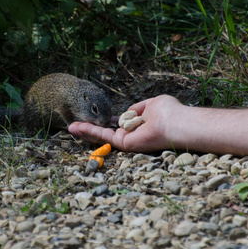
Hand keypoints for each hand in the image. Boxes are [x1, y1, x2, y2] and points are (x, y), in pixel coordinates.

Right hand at [68, 95, 183, 151]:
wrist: (176, 122)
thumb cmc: (170, 112)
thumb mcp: (152, 104)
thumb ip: (138, 108)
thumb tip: (128, 111)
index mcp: (139, 126)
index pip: (119, 125)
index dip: (106, 122)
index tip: (94, 118)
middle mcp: (132, 135)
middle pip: (107, 133)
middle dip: (91, 129)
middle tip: (75, 126)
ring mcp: (128, 141)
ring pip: (102, 137)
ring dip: (86, 132)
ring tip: (70, 128)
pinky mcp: (125, 144)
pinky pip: (105, 137)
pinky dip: (90, 132)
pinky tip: (77, 128)